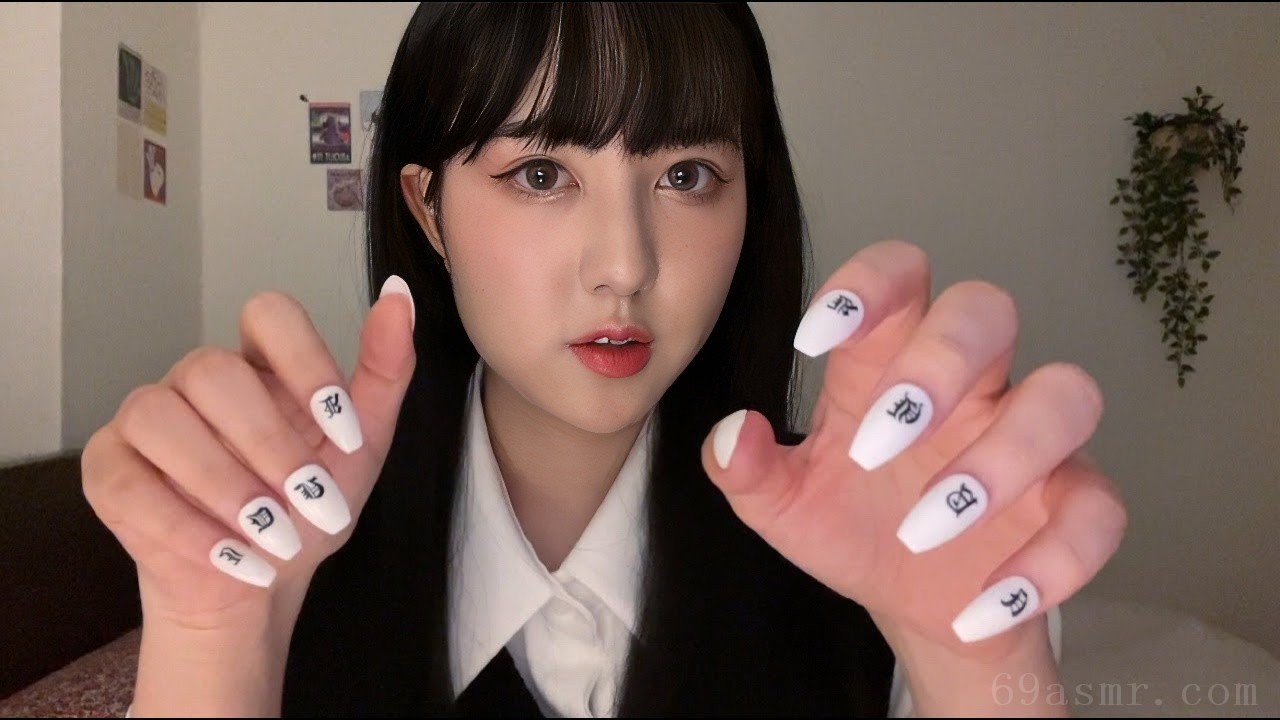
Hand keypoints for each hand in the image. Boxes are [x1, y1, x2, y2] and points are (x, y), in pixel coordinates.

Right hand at [83, 278, 415, 631]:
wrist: (264, 579)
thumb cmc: (310, 507)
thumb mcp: (364, 446)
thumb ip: (385, 371)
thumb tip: (398, 295)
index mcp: (259, 363)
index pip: (269, 314)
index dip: (306, 362)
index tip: (343, 429)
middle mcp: (197, 380)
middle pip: (212, 368)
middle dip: (268, 442)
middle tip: (308, 499)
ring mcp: (145, 419)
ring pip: (159, 418)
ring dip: (222, 482)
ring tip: (271, 534)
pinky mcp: (108, 469)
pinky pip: (126, 481)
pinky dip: (183, 526)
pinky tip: (233, 555)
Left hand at [701, 240, 1126, 659]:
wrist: (911, 606)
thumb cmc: (852, 528)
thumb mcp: (785, 506)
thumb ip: (748, 470)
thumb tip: (732, 436)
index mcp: (893, 363)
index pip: (899, 276)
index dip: (868, 283)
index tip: (814, 339)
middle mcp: (973, 384)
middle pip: (989, 308)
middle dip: (940, 363)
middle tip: (877, 448)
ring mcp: (1034, 441)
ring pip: (1067, 394)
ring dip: (999, 460)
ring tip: (924, 530)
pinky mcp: (1077, 505)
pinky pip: (1100, 512)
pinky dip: (1049, 562)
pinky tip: (977, 605)